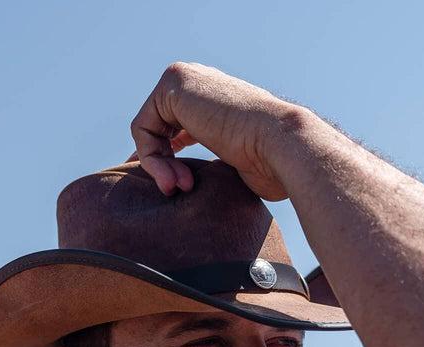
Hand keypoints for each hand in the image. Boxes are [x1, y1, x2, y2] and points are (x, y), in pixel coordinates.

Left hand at [129, 62, 303, 200]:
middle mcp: (197, 82)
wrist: (282, 146)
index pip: (170, 129)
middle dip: (161, 165)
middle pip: (155, 129)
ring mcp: (184, 78)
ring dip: (158, 166)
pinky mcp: (173, 85)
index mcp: (212, 98)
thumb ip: (207, 160)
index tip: (178, 188)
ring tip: (179, 187)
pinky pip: (141, 128)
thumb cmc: (269, 164)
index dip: (166, 162)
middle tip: (178, 190)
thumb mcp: (232, 162)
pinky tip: (173, 177)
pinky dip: (151, 159)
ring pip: (146, 130)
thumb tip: (181, 180)